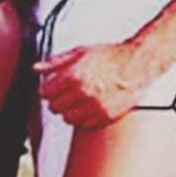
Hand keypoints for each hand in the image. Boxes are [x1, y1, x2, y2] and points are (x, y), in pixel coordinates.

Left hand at [35, 40, 158, 130]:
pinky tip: (85, 108)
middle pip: (55, 107)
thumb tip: (37, 67)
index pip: (46, 92)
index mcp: (74, 75)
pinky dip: (81, 118)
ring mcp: (96, 106)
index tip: (50, 88)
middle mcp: (84, 92)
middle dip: (55, 100)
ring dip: (67, 111)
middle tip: (62, 94)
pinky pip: (84, 124)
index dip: (46, 90)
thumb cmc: (111, 55)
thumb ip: (56, 62)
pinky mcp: (107, 115)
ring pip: (67, 118)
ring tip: (74, 101)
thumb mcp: (80, 52)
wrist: (138, 63)